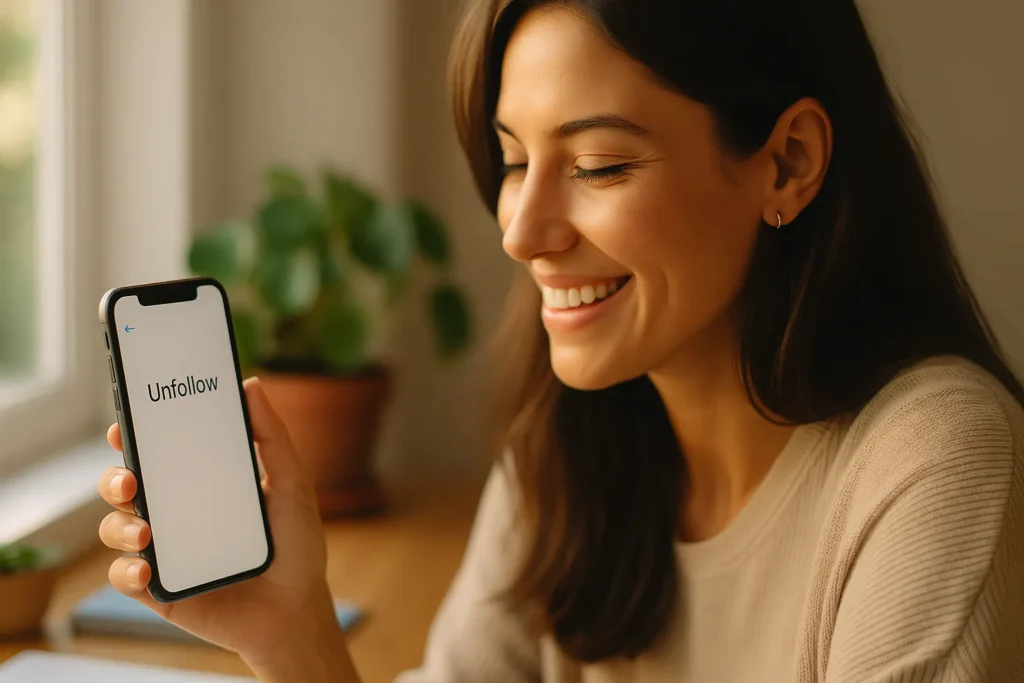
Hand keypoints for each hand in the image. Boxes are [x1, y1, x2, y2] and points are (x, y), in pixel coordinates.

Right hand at [97, 377, 348, 675]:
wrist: (297, 609)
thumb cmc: (296, 545)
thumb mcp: (292, 486)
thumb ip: (273, 439)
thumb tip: (251, 386)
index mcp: (201, 483)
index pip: (158, 452)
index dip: (133, 435)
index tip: (125, 425)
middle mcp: (175, 512)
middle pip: (125, 486)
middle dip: (115, 479)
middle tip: (131, 482)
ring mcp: (164, 550)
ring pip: (116, 528)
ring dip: (120, 527)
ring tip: (146, 534)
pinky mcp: (159, 590)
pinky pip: (126, 577)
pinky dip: (128, 572)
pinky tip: (147, 570)